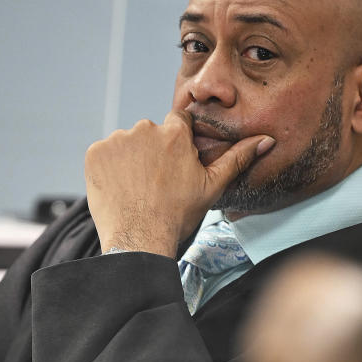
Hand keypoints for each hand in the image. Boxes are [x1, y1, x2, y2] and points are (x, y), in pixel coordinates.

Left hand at [84, 110, 273, 256]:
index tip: (173, 163)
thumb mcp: (212, 186)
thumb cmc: (177, 215)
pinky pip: (104, 154)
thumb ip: (238, 158)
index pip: (177, 122)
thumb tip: (266, 140)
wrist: (139, 239)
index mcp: (175, 134)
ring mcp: (117, 141)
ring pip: (126, 144)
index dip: (177, 142)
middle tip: (155, 183)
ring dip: (130, 160)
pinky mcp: (95, 153)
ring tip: (136, 189)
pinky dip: (108, 168)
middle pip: (150, 133)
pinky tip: (119, 189)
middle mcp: (145, 129)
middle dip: (152, 152)